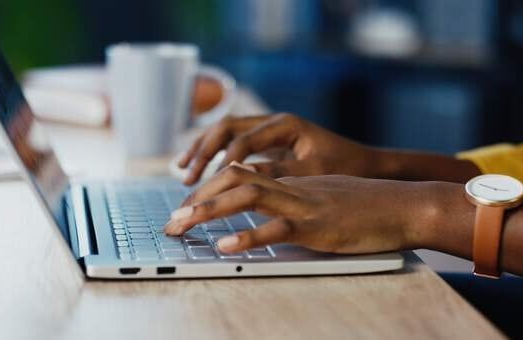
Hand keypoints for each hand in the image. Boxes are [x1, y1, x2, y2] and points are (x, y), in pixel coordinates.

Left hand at [164, 164, 434, 253]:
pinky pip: (278, 229)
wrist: (404, 205)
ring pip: (247, 197)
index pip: (239, 174)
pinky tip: (226, 247)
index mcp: (291, 180)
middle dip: (197, 198)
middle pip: (233, 179)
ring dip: (209, 211)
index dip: (208, 188)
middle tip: (171, 220)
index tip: (187, 206)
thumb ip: (295, 200)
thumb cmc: (367, 204)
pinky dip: (249, 238)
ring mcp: (303, 204)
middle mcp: (291, 186)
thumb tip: (268, 213)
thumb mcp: (324, 196)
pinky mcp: (318, 226)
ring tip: (181, 225)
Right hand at [178, 113, 381, 184]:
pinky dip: (214, 155)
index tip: (204, 185)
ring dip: (202, 150)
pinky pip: (232, 144)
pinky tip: (201, 170)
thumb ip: (278, 172)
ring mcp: (269, 130)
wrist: (365, 163)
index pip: (243, 140)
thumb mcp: (313, 171)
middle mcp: (273, 122)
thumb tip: (240, 177)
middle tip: (187, 177)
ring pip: (225, 132)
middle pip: (226, 128)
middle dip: (203, 152)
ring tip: (183, 171)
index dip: (220, 162)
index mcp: (285, 124)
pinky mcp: (267, 143)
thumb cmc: (345, 166)